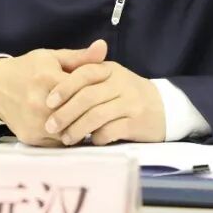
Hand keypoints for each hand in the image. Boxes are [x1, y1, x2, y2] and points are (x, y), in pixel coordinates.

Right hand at [0, 40, 106, 145]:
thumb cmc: (29, 69)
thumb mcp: (53, 57)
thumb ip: (81, 57)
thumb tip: (103, 47)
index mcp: (47, 79)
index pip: (82, 91)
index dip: (96, 93)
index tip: (104, 94)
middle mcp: (39, 103)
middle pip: (78, 114)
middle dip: (91, 113)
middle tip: (102, 110)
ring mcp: (34, 123)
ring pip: (70, 132)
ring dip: (80, 127)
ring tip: (90, 120)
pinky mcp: (30, 137)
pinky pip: (58, 143)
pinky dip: (67, 136)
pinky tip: (73, 127)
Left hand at [43, 60, 164, 145]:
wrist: (164, 107)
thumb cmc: (127, 94)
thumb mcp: (110, 78)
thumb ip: (86, 74)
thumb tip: (52, 78)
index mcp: (110, 70)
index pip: (84, 73)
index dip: (64, 87)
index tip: (48, 102)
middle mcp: (121, 83)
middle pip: (88, 96)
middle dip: (66, 112)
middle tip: (51, 126)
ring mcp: (131, 103)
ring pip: (97, 115)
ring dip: (77, 129)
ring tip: (66, 138)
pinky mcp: (137, 122)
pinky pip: (112, 130)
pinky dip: (97, 137)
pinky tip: (91, 142)